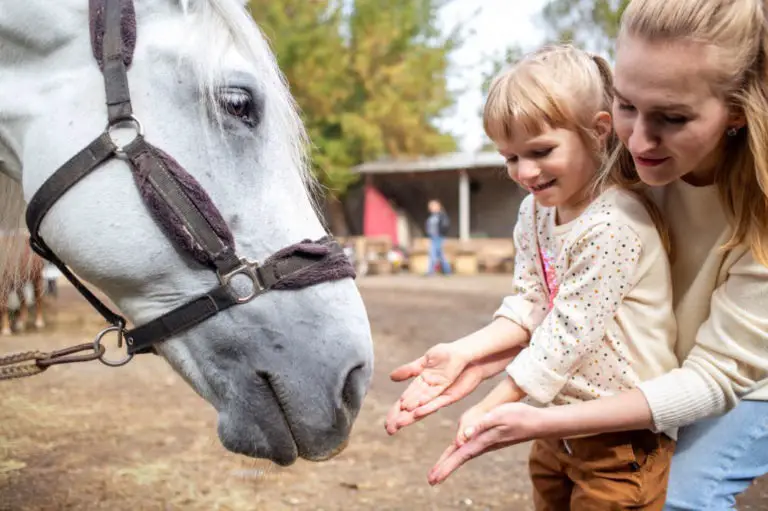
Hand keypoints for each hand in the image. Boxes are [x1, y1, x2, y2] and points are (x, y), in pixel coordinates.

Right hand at [384, 343, 473, 434]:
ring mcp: (438, 394)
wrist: (468, 355)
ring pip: (421, 408)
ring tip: (399, 424)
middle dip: (400, 418)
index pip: (404, 400)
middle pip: (411, 408)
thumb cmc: (449, 356)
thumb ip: (410, 369)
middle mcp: (428, 392)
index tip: (386, 423)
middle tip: (389, 430)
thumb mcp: (426, 360)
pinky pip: (436, 402)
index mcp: (420, 384)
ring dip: (410, 416)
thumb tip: (391, 377)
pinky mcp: (450, 394)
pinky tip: (416, 412)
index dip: (395, 411)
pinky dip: (426, 407)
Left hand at [427, 402, 542, 485]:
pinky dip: (459, 454)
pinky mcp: (490, 439)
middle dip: (444, 468)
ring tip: (438, 472)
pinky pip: (470, 449)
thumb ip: (480, 425)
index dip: (445, 466)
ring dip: (450, 462)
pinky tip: (457, 454)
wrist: (538, 422)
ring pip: (464, 454)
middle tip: (431, 480)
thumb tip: (464, 437)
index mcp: (482, 440)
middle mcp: (483, 445)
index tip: (434, 479)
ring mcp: (487, 443)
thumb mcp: (499, 415)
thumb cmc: (519, 416)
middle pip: (459, 458)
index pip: (459, 455)